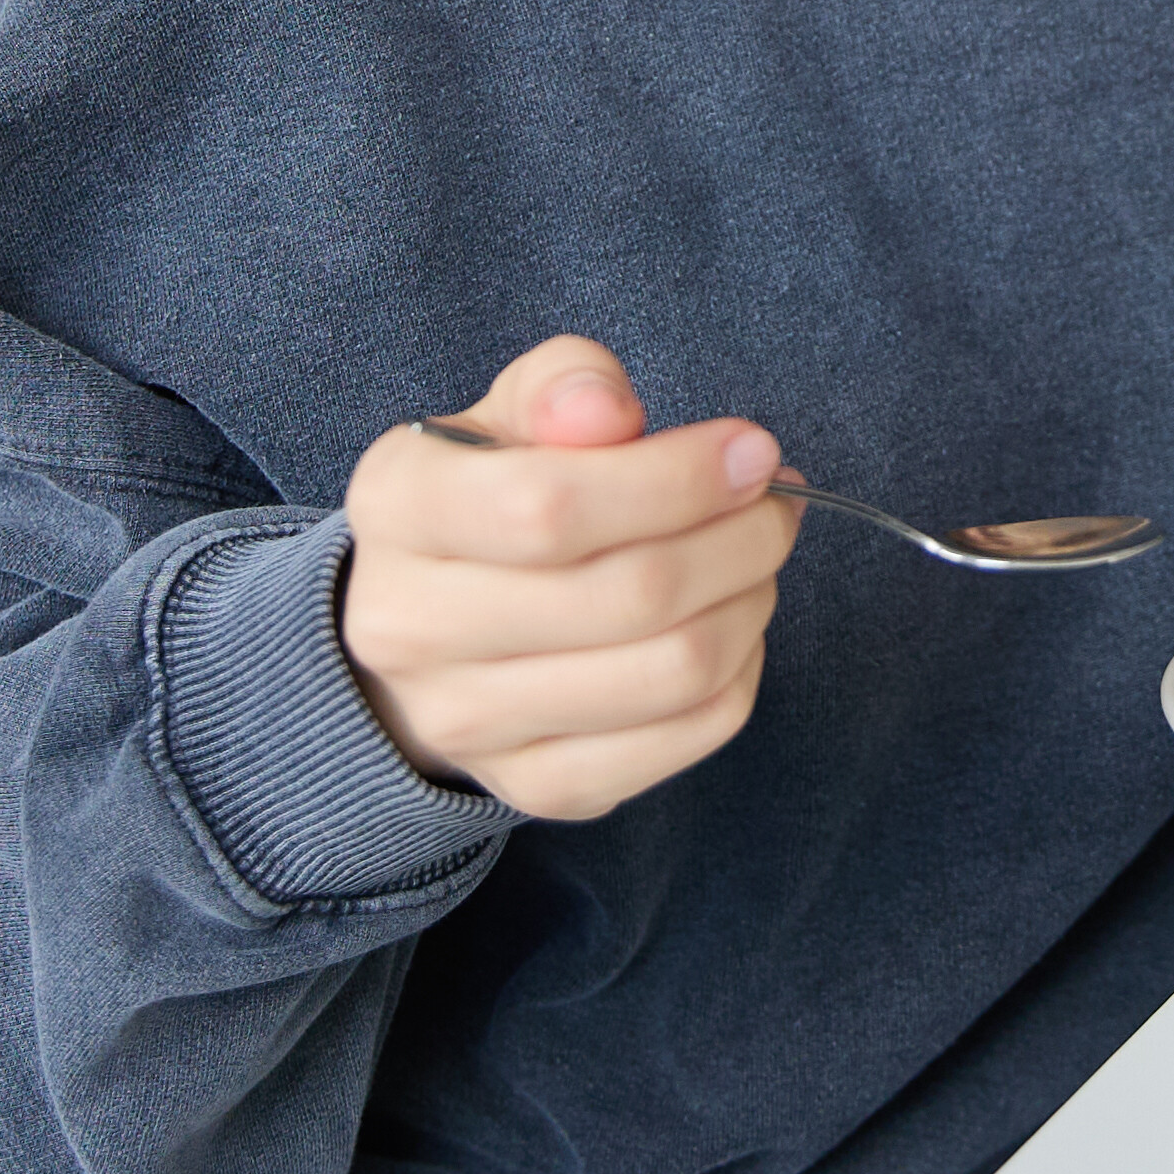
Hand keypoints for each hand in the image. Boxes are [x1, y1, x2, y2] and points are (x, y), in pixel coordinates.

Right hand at [338, 335, 798, 819]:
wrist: (431, 625)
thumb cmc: (493, 496)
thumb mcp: (511, 413)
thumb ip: (563, 388)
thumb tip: (609, 415)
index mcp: (399, 507)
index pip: (551, 507)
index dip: (678, 479)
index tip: (751, 451)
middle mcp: (411, 628)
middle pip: (629, 596)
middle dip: (739, 540)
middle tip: (774, 505)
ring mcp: (471, 723)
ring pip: (671, 672)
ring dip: (750, 602)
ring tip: (758, 557)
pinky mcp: (539, 786)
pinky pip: (686, 736)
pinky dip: (742, 672)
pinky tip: (733, 622)